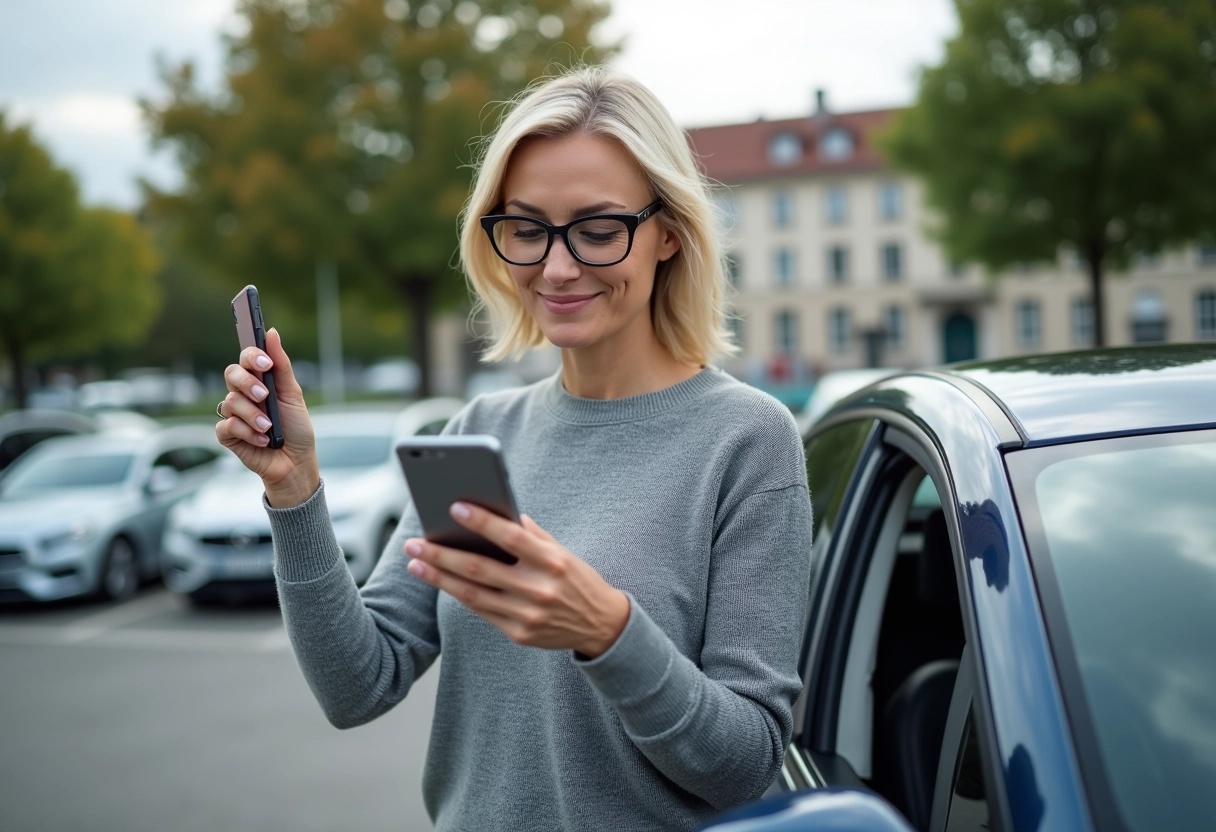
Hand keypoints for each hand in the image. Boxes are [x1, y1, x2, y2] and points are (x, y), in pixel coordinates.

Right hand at [216, 327, 319, 506]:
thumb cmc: (295, 428)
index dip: (251, 355)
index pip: (246, 358)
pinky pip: (225, 426)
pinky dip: (246, 433)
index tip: (265, 362)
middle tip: (265, 395)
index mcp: (259, 381)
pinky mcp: (228, 435)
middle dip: (248, 383)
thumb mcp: (293, 395)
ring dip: (253, 415)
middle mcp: (244, 394)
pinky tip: (262, 441)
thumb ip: (281, 365)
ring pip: (230, 402)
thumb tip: (272, 333)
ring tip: (268, 428)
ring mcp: (234, 414)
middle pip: (231, 374)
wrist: (295, 462)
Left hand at [403, 504, 629, 657]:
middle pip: (480, 568)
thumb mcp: (562, 552)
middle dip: (442, 554)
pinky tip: (441, 581)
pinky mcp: (519, 634)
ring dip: (439, 577)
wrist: (600, 625)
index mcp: (552, 562)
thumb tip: (495, 512)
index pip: (511, 537)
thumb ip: (531, 534)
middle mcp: (538, 589)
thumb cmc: (577, 579)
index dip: (482, 522)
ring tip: (415, 563)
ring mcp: (527, 615)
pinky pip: (481, 611)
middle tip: (414, 543)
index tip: (454, 507)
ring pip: (472, 594)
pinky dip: (459, 594)